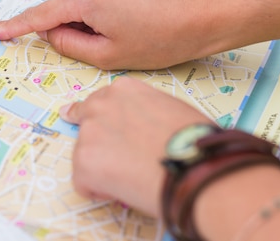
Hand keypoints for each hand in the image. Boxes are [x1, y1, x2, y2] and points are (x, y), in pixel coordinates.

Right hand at [0, 0, 217, 69]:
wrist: (200, 14)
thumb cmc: (157, 41)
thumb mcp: (108, 55)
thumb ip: (69, 45)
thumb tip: (50, 32)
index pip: (38, 17)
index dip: (13, 27)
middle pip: (63, 9)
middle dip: (74, 28)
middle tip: (110, 42)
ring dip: (91, 16)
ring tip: (126, 27)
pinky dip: (104, 4)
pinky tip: (132, 12)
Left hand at [58, 76, 210, 215]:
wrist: (196, 168)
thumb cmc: (196, 143)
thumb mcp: (171, 109)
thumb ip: (144, 112)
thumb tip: (140, 130)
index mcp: (124, 90)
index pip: (101, 101)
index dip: (105, 120)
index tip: (100, 129)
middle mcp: (101, 105)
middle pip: (86, 125)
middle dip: (98, 142)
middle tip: (115, 161)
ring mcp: (89, 132)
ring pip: (85, 155)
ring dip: (102, 168)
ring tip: (134, 177)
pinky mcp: (83, 161)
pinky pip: (83, 182)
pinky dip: (99, 191)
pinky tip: (125, 191)